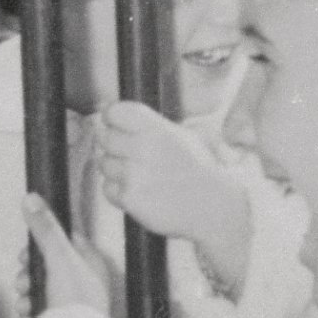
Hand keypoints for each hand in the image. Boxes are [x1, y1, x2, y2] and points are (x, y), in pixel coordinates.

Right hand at [21, 191, 112, 317]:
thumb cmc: (77, 303)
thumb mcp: (59, 258)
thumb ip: (45, 229)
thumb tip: (31, 199)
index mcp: (90, 264)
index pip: (63, 242)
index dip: (40, 245)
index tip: (27, 252)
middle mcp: (83, 283)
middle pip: (45, 267)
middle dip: (28, 275)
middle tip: (24, 281)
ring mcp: (71, 304)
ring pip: (38, 289)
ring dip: (26, 295)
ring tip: (26, 302)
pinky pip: (38, 310)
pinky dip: (29, 312)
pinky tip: (29, 316)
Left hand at [92, 102, 253, 291]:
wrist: (213, 205)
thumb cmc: (197, 170)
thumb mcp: (179, 135)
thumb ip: (147, 125)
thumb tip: (107, 112)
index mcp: (156, 128)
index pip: (113, 112)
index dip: (111, 119)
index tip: (117, 127)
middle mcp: (143, 147)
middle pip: (105, 138)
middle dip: (115, 147)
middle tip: (134, 158)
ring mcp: (134, 173)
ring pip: (104, 164)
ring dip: (117, 171)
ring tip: (142, 178)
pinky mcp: (130, 197)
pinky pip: (108, 189)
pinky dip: (120, 192)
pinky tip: (141, 193)